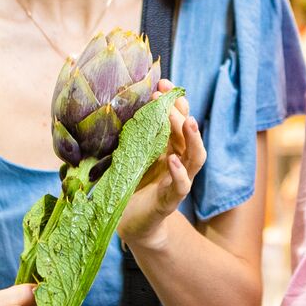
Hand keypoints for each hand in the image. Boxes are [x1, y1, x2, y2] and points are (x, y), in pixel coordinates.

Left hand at [119, 83, 204, 252]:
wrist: (129, 224)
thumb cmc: (128, 186)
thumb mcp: (126, 155)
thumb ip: (125, 136)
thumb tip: (109, 107)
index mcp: (168, 147)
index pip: (179, 119)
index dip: (174, 100)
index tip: (162, 82)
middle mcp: (178, 161)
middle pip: (189, 133)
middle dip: (180, 112)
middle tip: (166, 96)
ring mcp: (177, 181)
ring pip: (195, 157)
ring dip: (193, 138)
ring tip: (187, 121)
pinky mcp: (170, 201)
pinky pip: (181, 185)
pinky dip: (179, 172)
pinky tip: (171, 160)